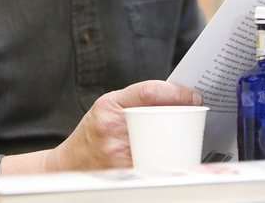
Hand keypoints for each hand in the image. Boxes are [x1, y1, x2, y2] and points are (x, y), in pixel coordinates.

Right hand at [0, 80, 201, 173]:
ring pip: (158, 146)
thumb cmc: (94, 133)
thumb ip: (136, 100)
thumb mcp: (109, 107)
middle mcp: (110, 127)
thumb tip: (177, 96)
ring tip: (190, 141)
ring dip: (178, 144)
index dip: (176, 92)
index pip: (148, 92)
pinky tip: (178, 162)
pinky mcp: (120, 173)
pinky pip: (151, 167)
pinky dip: (167, 164)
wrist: (68, 165)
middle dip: (181, 119)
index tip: (194, 96)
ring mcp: (115, 152)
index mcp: (109, 105)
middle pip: (158, 119)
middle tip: (196, 118)